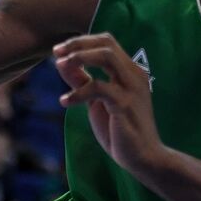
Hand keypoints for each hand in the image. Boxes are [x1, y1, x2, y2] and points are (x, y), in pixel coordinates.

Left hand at [54, 34, 165, 172]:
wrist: (144, 158)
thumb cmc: (121, 131)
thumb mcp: (97, 103)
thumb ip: (83, 82)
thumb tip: (62, 63)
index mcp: (130, 72)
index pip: (106, 42)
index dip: (81, 42)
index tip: (59, 51)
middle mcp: (134, 74)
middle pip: (106, 43)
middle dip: (78, 44)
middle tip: (56, 53)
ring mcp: (132, 88)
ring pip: (106, 56)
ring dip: (80, 57)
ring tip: (60, 65)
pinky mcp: (125, 104)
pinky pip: (98, 88)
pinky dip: (78, 92)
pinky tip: (65, 101)